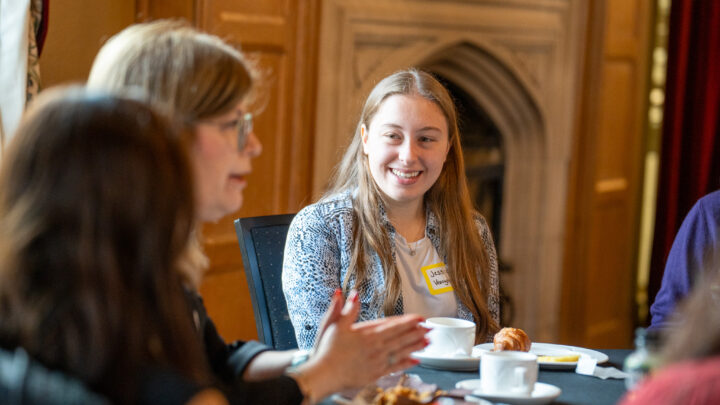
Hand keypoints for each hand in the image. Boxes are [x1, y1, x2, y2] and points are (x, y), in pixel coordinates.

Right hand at [295, 290, 428, 398]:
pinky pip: (395, 367)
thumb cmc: (328, 350)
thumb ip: (347, 309)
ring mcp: (377, 361)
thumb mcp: (335, 324)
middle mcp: (376, 347)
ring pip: (401, 351)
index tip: (420, 318)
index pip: (393, 325)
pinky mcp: (375, 373)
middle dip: (417, 332)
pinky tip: (416, 360)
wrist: (324, 374)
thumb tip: (353, 293)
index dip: (408, 321)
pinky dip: (406, 363)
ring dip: (416, 346)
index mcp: (368, 334)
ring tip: (428, 342)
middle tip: (430, 328)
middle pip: (401, 338)